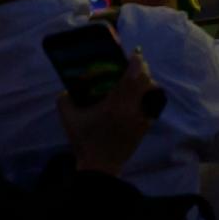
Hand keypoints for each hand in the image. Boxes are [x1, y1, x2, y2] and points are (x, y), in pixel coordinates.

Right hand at [59, 40, 158, 175]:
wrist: (100, 166)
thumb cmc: (84, 141)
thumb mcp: (69, 119)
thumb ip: (65, 99)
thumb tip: (67, 88)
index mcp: (115, 104)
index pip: (134, 76)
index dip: (136, 61)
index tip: (134, 53)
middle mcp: (133, 109)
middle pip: (146, 80)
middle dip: (142, 69)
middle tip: (133, 64)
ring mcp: (142, 117)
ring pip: (153, 91)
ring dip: (147, 81)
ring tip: (136, 78)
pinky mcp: (146, 125)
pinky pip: (153, 103)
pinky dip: (148, 95)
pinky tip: (138, 95)